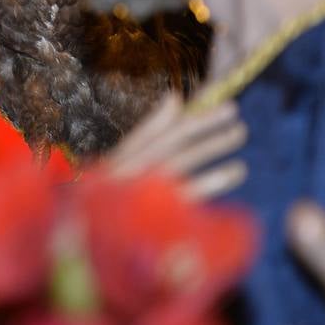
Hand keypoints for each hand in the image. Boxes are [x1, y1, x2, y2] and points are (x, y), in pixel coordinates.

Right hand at [107, 93, 247, 198]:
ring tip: (239, 133)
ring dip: (213, 145)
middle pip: (175, 138)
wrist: (85, 232)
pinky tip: (235, 170)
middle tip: (233, 110)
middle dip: (205, 122)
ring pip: (184, 159)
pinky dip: (213, 180)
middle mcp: (138, 165)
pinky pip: (189, 191)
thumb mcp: (126, 159)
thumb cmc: (108, 194)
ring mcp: (147, 186)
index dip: (190, 109)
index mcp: (131, 153)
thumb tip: (174, 98)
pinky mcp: (157, 209)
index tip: (216, 92)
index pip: (166, 125)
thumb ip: (150, 130)